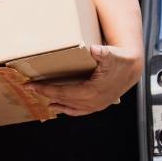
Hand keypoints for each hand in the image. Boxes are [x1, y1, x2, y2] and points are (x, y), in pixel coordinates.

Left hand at [26, 44, 143, 116]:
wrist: (132, 68)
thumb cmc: (119, 60)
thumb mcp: (111, 54)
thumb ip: (102, 53)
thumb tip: (94, 50)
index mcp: (91, 91)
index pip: (62, 92)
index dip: (45, 90)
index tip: (30, 85)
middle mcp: (93, 102)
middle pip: (64, 100)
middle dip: (46, 95)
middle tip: (29, 89)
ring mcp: (96, 105)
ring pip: (71, 108)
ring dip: (57, 105)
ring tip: (43, 101)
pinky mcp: (99, 105)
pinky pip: (80, 111)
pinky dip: (69, 110)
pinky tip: (60, 108)